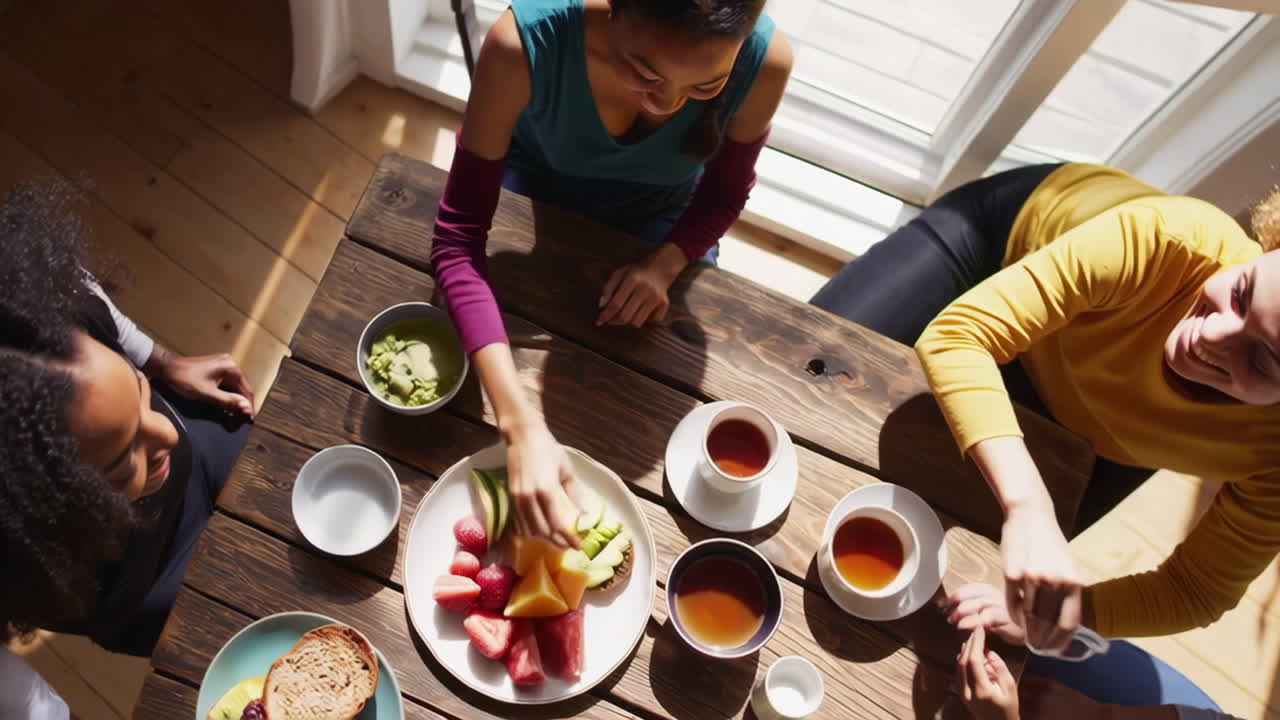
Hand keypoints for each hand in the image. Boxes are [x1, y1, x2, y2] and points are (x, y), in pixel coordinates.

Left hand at [153, 352, 254, 417]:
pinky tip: (224, 404)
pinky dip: (227, 394)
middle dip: (241, 404)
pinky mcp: (217, 368)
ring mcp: (224, 364)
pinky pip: (227, 383)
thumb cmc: (184, 379)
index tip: (249, 420)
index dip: (249, 407)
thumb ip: (228, 401)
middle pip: (242, 388)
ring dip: (233, 400)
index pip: (247, 391)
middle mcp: (231, 364)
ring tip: (232, 415)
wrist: (166, 368)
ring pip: (235, 387)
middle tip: (239, 420)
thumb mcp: (207, 394)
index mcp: (232, 368)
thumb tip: (247, 408)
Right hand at [505, 420, 587, 546]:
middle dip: (557, 542)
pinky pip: (520, 523)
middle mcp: (530, 498)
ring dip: (544, 538)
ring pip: (530, 530)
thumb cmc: (549, 450)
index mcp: (547, 491)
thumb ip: (575, 495)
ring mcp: (518, 499)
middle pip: (543, 532)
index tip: (579, 546)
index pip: (559, 525)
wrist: (523, 437)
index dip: (569, 539)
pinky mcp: (510, 498)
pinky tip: (540, 531)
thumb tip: (584, 515)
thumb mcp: (567, 471)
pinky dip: (531, 531)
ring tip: (557, 539)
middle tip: (569, 545)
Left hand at [596, 242, 687, 326]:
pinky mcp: (664, 304)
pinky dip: (644, 320)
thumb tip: (601, 306)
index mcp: (632, 280)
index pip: (616, 304)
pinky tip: (640, 311)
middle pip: (625, 316)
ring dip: (627, 322)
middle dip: (614, 321)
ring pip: (636, 322)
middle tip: (609, 320)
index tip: (599, 321)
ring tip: (625, 313)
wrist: (659, 269)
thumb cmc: (635, 273)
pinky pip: (650, 322)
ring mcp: (656, 298)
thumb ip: (608, 288)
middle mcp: (645, 289)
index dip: (605, 315)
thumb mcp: (619, 274)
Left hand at [947, 583, 1025, 645]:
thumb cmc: (1005, 619)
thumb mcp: (986, 609)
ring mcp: (1002, 605)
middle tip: (949, 617)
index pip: (965, 589)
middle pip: (969, 596)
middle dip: (955, 606)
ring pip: (977, 605)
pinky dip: (974, 622)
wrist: (1029, 629)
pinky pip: (987, 617)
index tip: (943, 606)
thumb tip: (944, 605)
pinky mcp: (1007, 618)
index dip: (952, 598)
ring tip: (956, 623)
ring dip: (963, 614)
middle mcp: (994, 594)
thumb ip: (969, 606)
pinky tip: (967, 627)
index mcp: (988, 590)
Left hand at [959, 626, 1018, 719]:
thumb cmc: (1008, 708)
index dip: (976, 642)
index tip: (980, 629)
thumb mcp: (1010, 688)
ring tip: (973, 637)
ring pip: (958, 665)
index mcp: (982, 689)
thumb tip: (989, 652)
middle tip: (975, 629)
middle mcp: (968, 691)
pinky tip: (969, 651)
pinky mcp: (960, 692)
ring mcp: (962, 692)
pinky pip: (958, 671)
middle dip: (969, 643)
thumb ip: (1000, 668)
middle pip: (963, 661)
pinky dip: (963, 659)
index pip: (975, 660)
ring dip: (965, 650)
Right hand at [1001, 502, 1082, 651]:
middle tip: (1037, 646)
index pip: (1068, 623)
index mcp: (1073, 581)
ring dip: (1026, 629)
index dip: (1061, 642)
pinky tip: (1015, 619)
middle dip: (1041, 639)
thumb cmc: (1050, 543)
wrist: (1030, 516)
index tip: (1055, 650)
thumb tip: (1064, 624)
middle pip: (1047, 622)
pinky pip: (1012, 602)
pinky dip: (1013, 614)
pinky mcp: (1011, 573)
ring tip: (1026, 635)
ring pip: (1028, 614)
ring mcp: (1031, 577)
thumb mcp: (1068, 566)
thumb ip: (1068, 593)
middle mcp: (1054, 581)